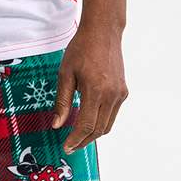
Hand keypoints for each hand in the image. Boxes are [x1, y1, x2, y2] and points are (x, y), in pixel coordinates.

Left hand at [51, 23, 127, 153]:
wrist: (103, 33)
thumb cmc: (81, 50)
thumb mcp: (65, 74)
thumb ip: (62, 101)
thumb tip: (57, 125)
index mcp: (95, 90)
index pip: (86, 125)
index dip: (75, 139)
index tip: (66, 147)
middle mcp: (111, 95)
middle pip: (98, 129)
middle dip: (84, 141)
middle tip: (70, 146)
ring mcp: (120, 94)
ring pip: (107, 124)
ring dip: (93, 134)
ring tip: (78, 138)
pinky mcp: (123, 91)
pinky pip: (112, 114)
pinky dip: (101, 122)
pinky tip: (89, 121)